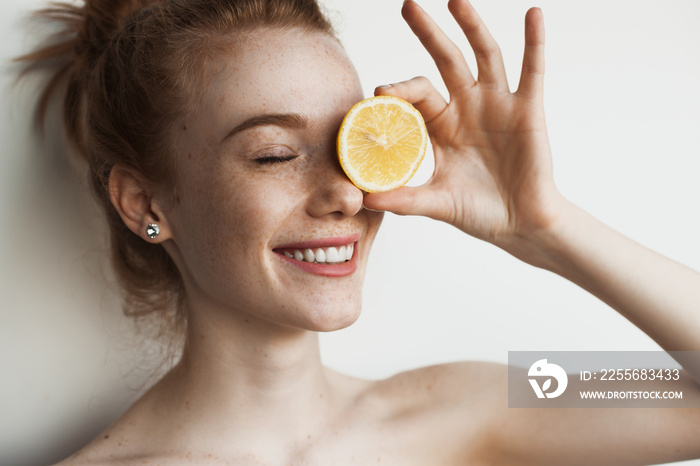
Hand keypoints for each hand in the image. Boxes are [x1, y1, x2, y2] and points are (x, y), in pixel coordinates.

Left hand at [364, 0, 566, 258]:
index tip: (380, 92)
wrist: (519, 224)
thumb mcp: (437, 203)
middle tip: (408, 6)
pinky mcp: (528, 110)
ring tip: (455, 0)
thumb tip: (363, 200)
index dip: (399, 89)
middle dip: (428, 33)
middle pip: (445, 60)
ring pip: (484, 55)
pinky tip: (533, 14)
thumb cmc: (478, 212)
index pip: (416, 95)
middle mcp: (468, 107)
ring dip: (472, 26)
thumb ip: (403, 198)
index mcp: (441, 126)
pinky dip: (534, 42)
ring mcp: (499, 105)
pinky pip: (533, 70)